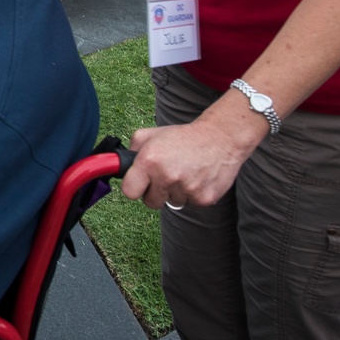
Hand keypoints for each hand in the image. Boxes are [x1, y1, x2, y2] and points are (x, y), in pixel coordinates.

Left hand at [121, 115, 258, 208]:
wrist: (220, 138)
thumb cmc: (183, 137)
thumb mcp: (151, 135)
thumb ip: (132, 150)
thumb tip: (119, 166)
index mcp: (150, 161)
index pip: (129, 192)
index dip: (134, 187)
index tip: (139, 183)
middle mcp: (167, 176)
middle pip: (150, 202)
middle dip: (154, 192)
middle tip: (165, 175)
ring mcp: (186, 189)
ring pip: (171, 203)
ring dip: (174, 191)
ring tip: (184, 172)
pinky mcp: (204, 199)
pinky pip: (189, 204)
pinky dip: (191, 194)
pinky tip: (196, 177)